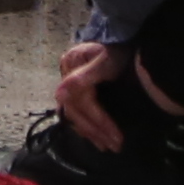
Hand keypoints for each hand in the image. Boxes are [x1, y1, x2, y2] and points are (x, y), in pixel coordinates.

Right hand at [53, 36, 129, 152]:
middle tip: (113, 147)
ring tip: (105, 145)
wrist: (123, 37)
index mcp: (70, 66)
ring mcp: (68, 82)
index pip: (82, 102)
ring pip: (73, 113)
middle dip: (95, 131)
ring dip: (89, 131)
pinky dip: (85, 124)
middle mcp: (65, 75)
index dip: (98, 121)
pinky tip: (94, 134)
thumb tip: (60, 94)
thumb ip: (84, 77)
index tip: (116, 137)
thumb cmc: (117, 49)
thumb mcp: (105, 61)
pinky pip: (75, 110)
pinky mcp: (74, 88)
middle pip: (76, 110)